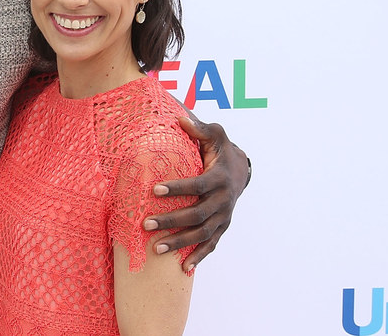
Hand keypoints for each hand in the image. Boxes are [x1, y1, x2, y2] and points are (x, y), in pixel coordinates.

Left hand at [143, 115, 247, 270]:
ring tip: (157, 249)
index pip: (197, 185)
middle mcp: (224, 200)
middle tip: (146, 224)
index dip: (177, 188)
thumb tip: (180, 118)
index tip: (154, 189)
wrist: (241, 170)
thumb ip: (199, 128)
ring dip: (180, 243)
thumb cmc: (220, 150)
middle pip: (197, 215)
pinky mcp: (222, 228)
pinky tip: (184, 269)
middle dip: (171, 220)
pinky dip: (199, 257)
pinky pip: (211, 246)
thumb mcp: (215, 134)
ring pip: (202, 234)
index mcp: (219, 178)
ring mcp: (224, 217)